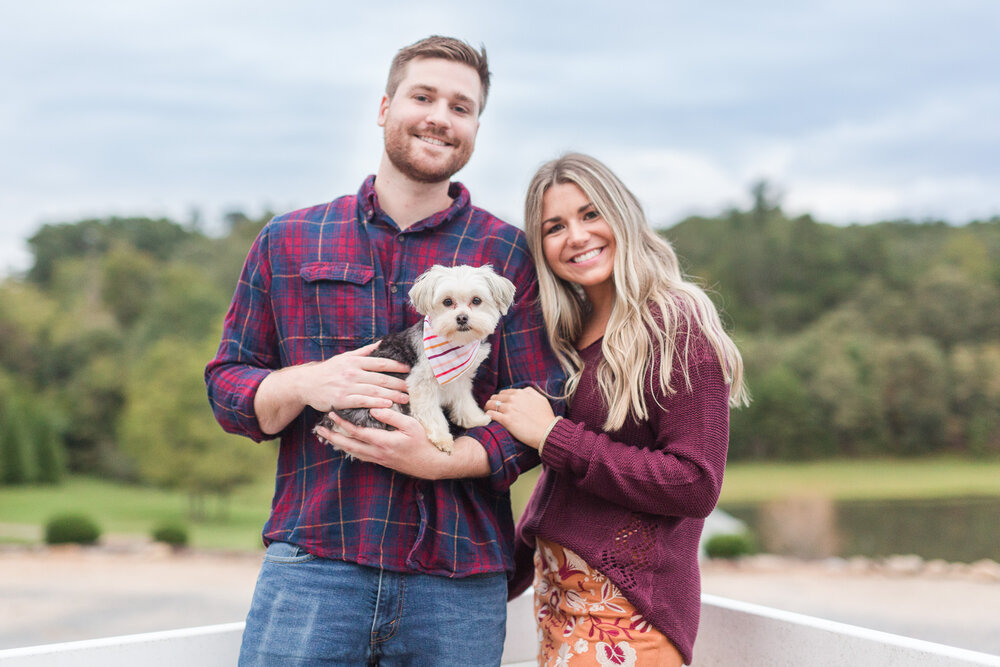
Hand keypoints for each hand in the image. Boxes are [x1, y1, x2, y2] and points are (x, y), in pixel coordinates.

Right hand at [301, 342, 409, 411]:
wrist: (306, 384)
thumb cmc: (328, 371)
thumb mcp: (345, 357)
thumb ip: (364, 352)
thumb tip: (381, 343)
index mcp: (355, 361)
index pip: (380, 362)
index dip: (396, 366)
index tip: (408, 370)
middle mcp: (352, 372)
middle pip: (380, 378)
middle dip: (398, 383)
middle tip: (412, 388)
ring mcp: (347, 386)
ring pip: (374, 390)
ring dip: (392, 394)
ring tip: (405, 398)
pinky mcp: (341, 400)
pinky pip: (362, 401)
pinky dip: (376, 403)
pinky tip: (387, 405)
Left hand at [316, 409, 471, 478]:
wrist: (433, 464)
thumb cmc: (424, 442)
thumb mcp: (411, 425)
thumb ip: (391, 416)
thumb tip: (373, 407)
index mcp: (383, 442)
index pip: (356, 431)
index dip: (342, 422)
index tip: (332, 412)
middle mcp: (377, 453)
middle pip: (348, 444)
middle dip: (332, 436)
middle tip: (318, 429)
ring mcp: (379, 459)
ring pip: (353, 452)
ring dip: (339, 444)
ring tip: (327, 437)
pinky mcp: (382, 462)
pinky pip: (361, 456)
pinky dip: (350, 449)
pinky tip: (346, 445)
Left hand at [486, 387, 555, 449]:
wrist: (547, 432)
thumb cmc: (546, 417)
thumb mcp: (541, 399)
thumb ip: (531, 392)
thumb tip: (523, 390)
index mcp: (520, 393)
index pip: (503, 392)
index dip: (500, 399)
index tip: (500, 405)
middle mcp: (513, 399)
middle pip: (494, 397)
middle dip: (493, 403)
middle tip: (494, 410)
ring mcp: (508, 409)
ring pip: (490, 405)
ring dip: (488, 409)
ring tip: (490, 415)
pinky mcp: (506, 420)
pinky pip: (490, 415)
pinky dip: (488, 417)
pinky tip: (489, 420)